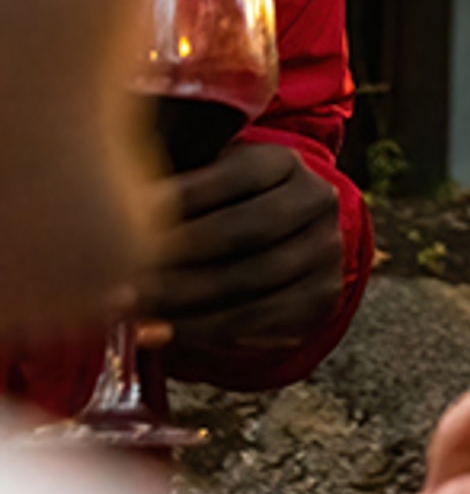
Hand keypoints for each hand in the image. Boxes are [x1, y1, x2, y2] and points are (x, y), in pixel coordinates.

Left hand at [141, 138, 343, 352]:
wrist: (281, 241)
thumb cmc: (221, 206)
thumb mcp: (206, 178)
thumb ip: (174, 185)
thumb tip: (120, 202)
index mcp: (286, 162)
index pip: (236, 176)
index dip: (182, 197)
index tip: (127, 215)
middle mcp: (317, 200)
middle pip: (245, 230)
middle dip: (177, 256)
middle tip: (120, 275)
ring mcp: (326, 250)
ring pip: (250, 281)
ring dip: (183, 300)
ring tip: (131, 310)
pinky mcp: (321, 294)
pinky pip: (259, 319)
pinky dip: (203, 330)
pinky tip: (160, 332)